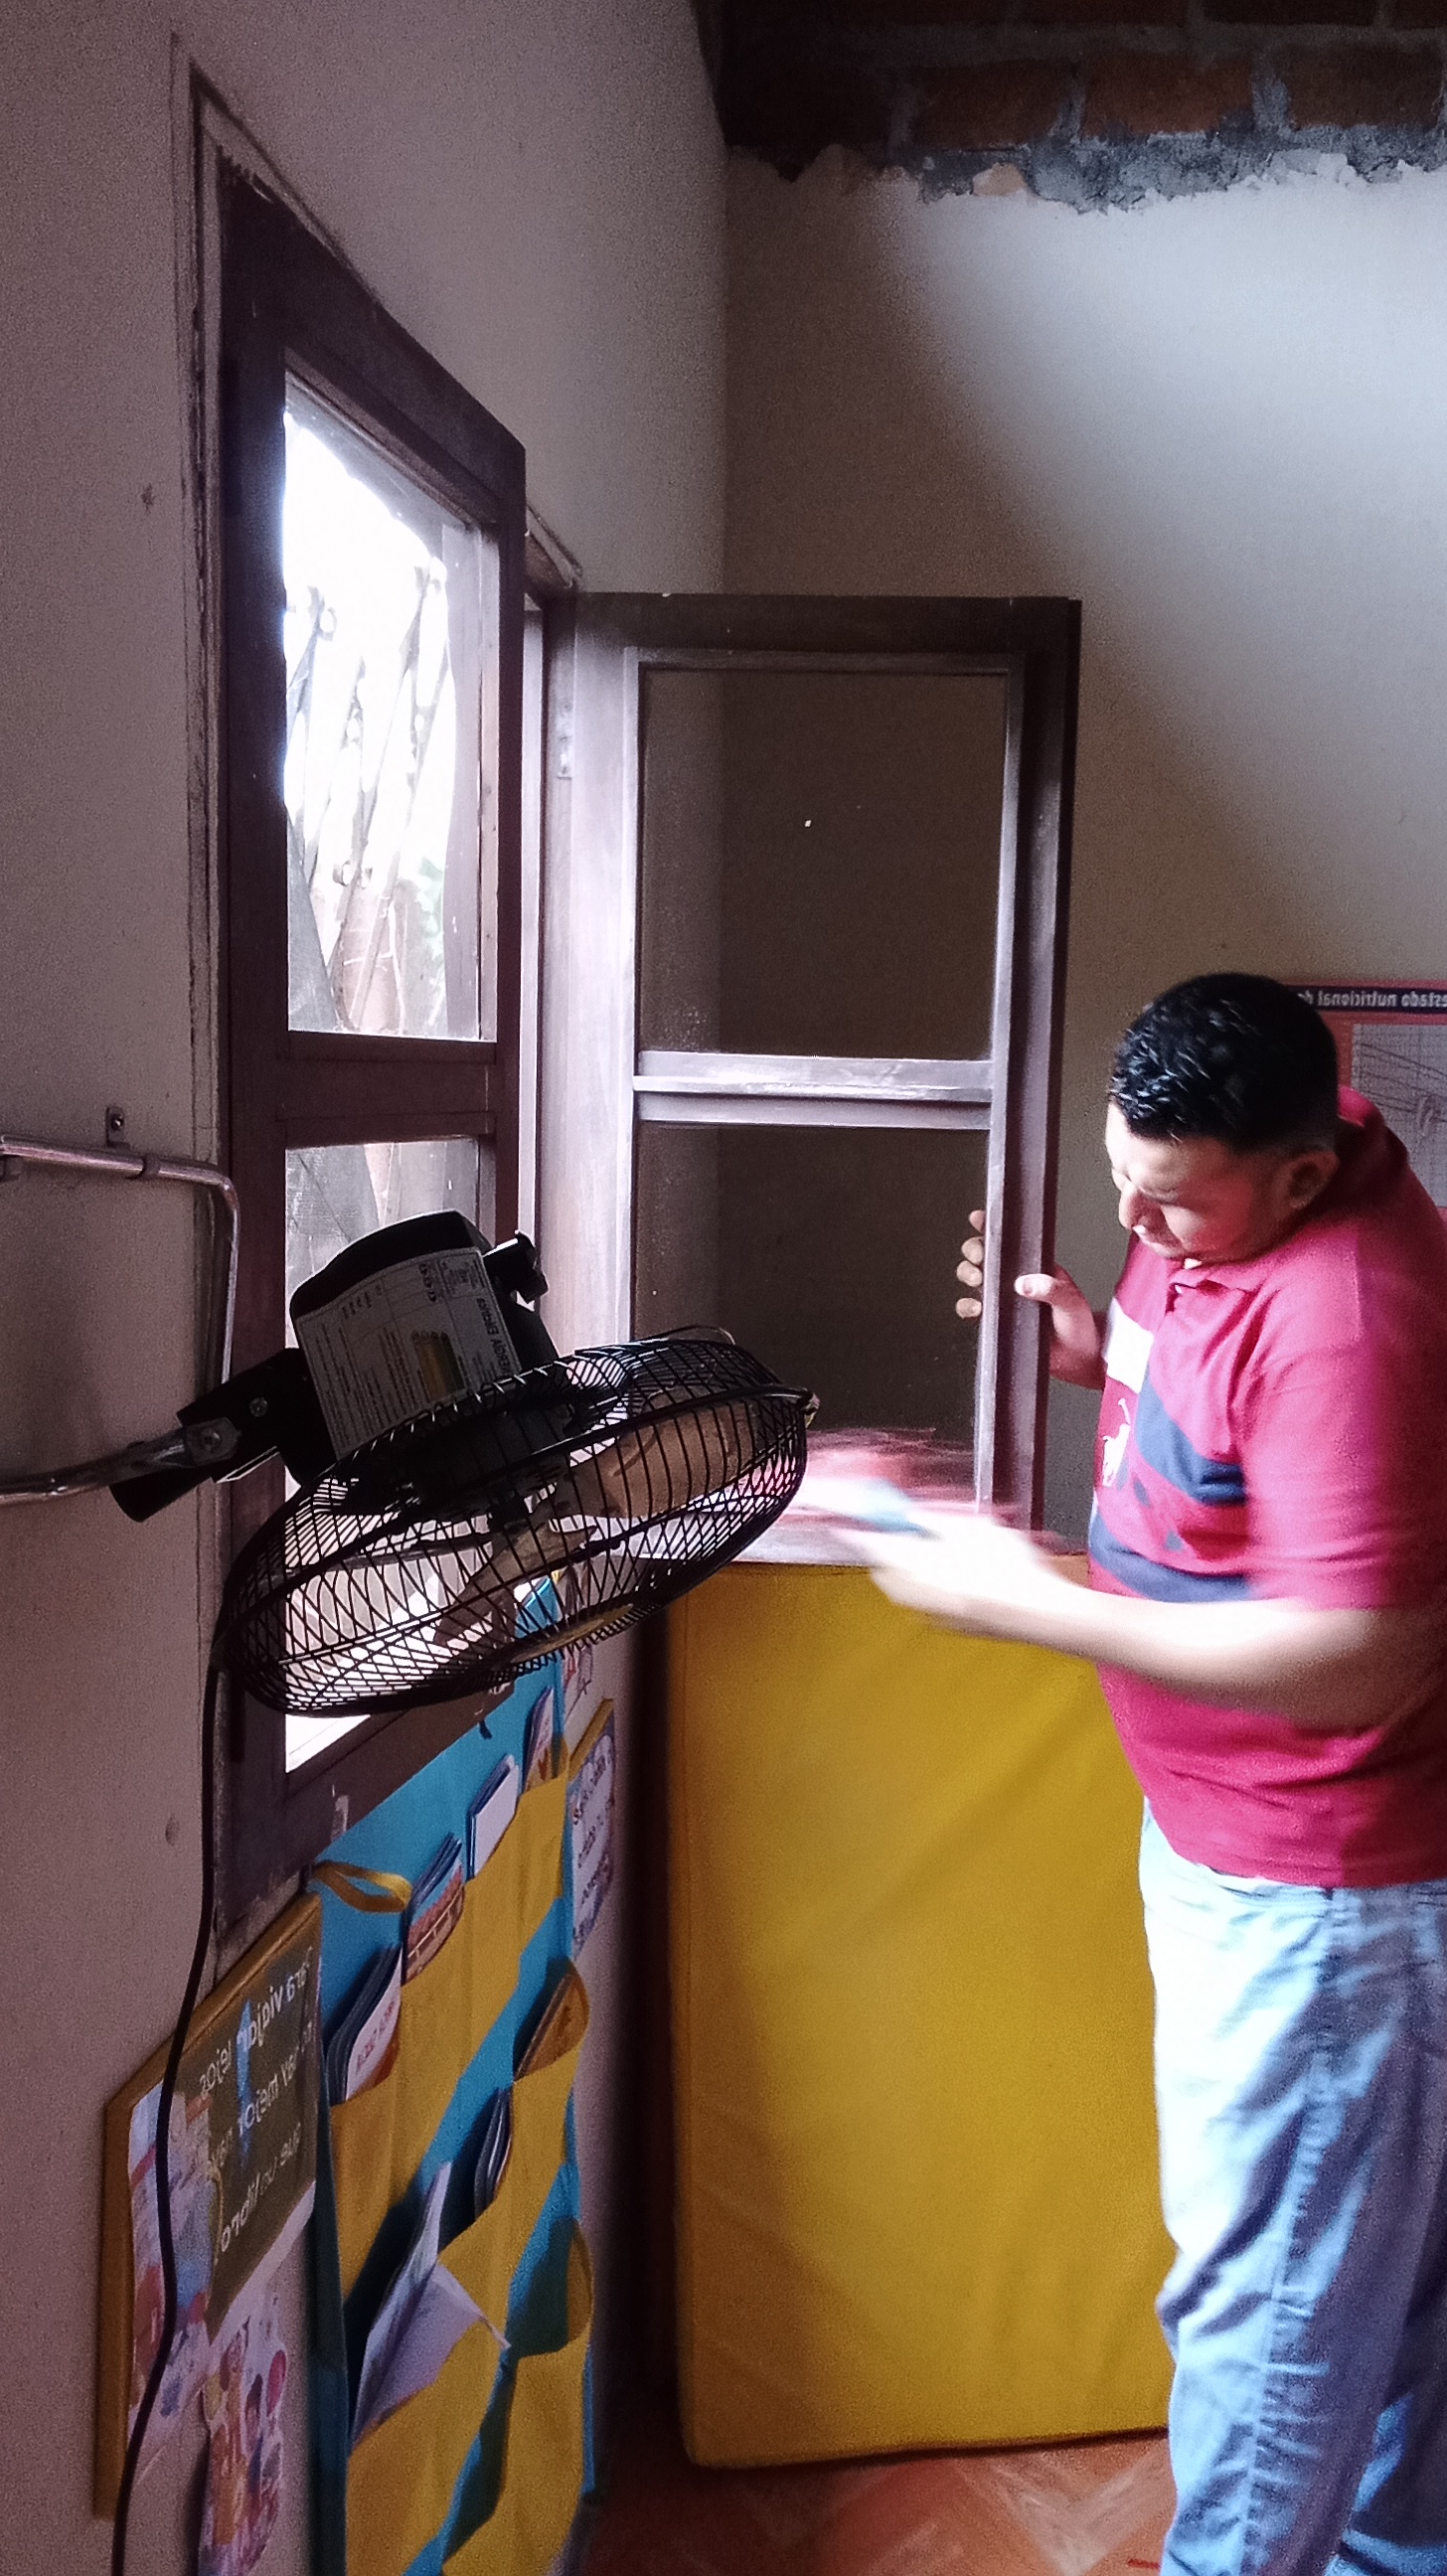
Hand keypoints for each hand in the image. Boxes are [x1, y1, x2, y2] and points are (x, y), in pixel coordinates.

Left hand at [854, 1510, 1057, 1633]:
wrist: (1034, 1613)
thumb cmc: (1004, 1566)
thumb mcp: (969, 1526)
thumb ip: (933, 1521)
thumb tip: (913, 1517)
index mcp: (909, 1563)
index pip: (867, 1543)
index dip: (858, 1530)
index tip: (853, 1522)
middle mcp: (911, 1592)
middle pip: (882, 1568)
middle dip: (886, 1549)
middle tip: (907, 1530)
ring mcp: (928, 1613)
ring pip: (903, 1587)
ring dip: (907, 1568)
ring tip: (937, 1550)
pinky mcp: (948, 1625)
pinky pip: (925, 1601)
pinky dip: (929, 1586)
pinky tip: (957, 1576)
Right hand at [956, 1209, 1104, 1390]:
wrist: (1078, 1359)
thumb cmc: (1080, 1326)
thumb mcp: (1071, 1301)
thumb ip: (1051, 1289)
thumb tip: (1025, 1283)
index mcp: (1034, 1266)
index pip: (1009, 1241)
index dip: (990, 1228)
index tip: (978, 1220)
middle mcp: (1015, 1279)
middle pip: (983, 1255)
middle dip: (975, 1252)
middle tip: (980, 1259)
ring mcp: (1004, 1300)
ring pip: (973, 1278)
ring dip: (967, 1275)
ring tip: (978, 1282)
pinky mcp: (996, 1321)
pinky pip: (972, 1309)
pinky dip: (967, 1306)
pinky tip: (976, 1308)